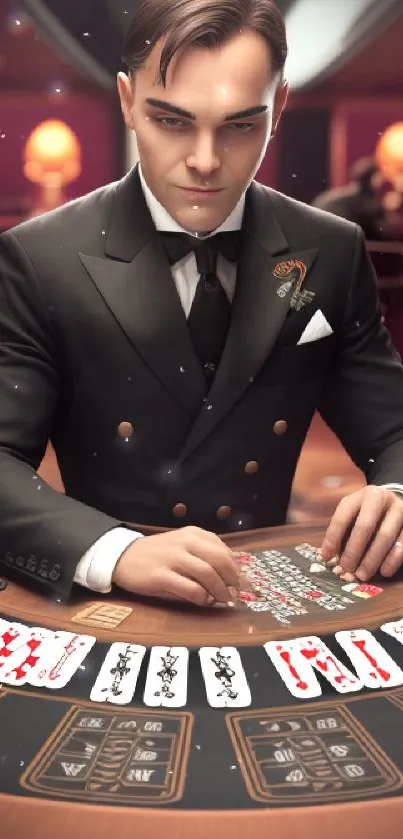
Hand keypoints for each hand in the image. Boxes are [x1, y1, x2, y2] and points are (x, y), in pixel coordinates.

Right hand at [112, 526, 239, 605]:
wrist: (123, 556)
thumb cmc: (158, 554)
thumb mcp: (183, 546)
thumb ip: (204, 555)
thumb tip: (228, 577)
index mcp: (193, 533)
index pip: (224, 550)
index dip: (236, 569)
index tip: (240, 583)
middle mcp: (185, 542)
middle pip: (221, 560)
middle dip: (232, 580)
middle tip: (235, 594)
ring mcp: (173, 558)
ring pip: (208, 574)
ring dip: (220, 591)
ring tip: (222, 600)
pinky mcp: (161, 576)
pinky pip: (190, 588)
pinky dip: (202, 598)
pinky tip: (203, 601)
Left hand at [321, 485, 402, 580]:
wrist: (394, 502)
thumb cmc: (367, 513)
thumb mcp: (352, 515)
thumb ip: (341, 535)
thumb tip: (328, 558)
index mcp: (359, 496)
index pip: (342, 517)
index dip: (332, 539)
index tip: (326, 558)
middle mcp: (379, 499)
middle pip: (365, 526)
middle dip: (354, 551)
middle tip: (347, 569)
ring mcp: (398, 509)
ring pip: (385, 536)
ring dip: (372, 560)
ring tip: (362, 575)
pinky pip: (402, 544)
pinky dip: (392, 561)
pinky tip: (383, 572)